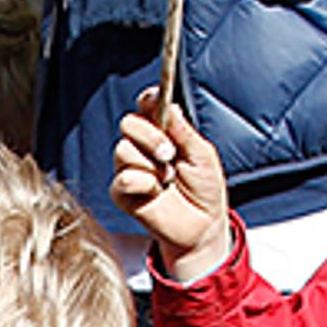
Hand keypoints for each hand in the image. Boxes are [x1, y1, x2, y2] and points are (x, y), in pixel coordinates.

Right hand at [112, 98, 232, 277]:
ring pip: (122, 150)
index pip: (147, 105)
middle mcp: (143, 146)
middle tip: (170, 153)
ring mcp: (131, 168)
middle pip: (129, 123)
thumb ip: (184, 131)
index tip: (155, 101)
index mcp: (163, 131)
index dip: (148, 100)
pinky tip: (156, 192)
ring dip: (150, 166)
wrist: (201, 226)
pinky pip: (122, 179)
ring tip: (168, 179)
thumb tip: (170, 107)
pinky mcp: (122, 193)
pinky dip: (143, 185)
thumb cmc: (204, 189)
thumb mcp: (203, 154)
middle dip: (150, 136)